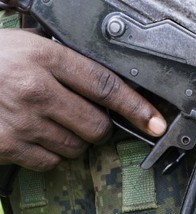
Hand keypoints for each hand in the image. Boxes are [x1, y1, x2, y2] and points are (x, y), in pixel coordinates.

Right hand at [0, 29, 166, 170]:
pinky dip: (48, 154)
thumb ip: (63, 61)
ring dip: (73, 141)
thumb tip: (108, 85)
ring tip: (49, 122)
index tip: (156, 122)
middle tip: (84, 117)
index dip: (137, 107)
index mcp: (42, 57)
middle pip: (97, 125)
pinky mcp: (7, 147)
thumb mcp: (23, 44)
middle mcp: (34, 89)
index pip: (105, 85)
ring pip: (76, 147)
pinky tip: (32, 135)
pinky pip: (50, 162)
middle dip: (99, 127)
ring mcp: (20, 121)